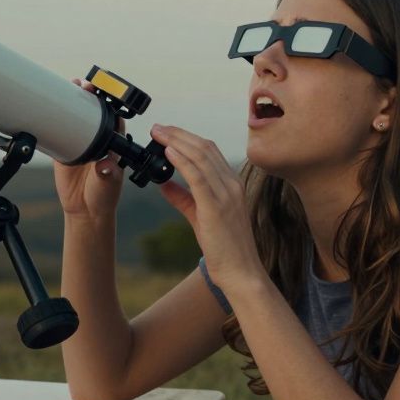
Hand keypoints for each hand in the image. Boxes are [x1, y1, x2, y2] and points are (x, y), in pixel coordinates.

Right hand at [53, 79, 123, 222]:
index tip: (100, 91)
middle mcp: (97, 137)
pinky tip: (48, 106)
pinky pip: (57, 130)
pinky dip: (53, 118)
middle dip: (87, 93)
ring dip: (71, 100)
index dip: (107, 100)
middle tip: (81, 84)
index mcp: (113, 141)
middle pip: (92, 109)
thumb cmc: (103, 195)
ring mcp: (79, 141)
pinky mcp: (63, 148)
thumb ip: (107, 174)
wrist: (84, 210)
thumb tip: (105, 164)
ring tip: (67, 86)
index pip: (112, 114)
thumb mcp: (108, 184)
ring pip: (75, 115)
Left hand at [149, 124, 261, 286]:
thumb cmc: (224, 247)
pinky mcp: (217, 206)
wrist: (241, 272)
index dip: (187, 138)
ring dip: (177, 141)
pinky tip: (169, 152)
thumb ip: (183, 198)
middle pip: (205, 148)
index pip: (210, 151)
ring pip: (201, 157)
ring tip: (158, 133)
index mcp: (232, 184)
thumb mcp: (200, 216)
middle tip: (158, 127)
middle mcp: (232, 184)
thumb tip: (164, 183)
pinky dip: (182, 160)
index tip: (167, 133)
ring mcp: (227, 194)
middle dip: (179, 134)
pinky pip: (198, 176)